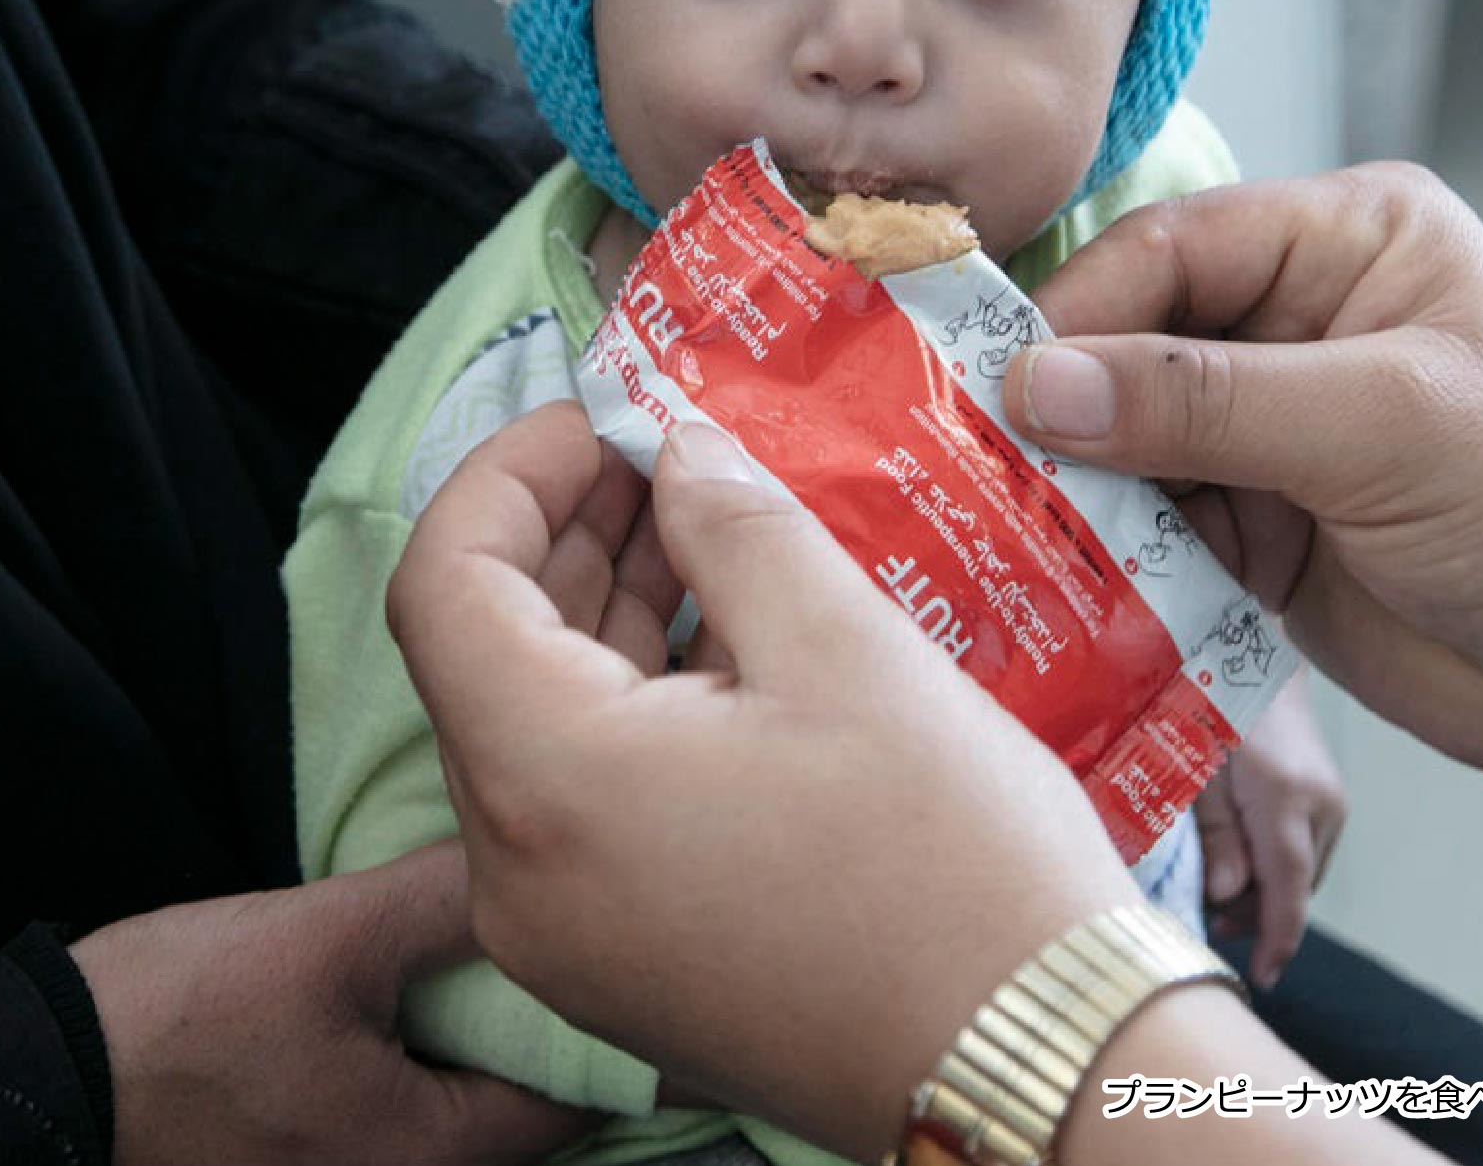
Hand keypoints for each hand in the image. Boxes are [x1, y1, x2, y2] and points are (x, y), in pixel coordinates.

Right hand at [70, 844, 592, 1165]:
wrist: (40, 1078)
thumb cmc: (182, 1018)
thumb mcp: (326, 937)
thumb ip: (441, 904)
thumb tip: (531, 859)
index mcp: (433, 1157)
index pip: (577, 1098)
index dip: (613, 1020)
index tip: (642, 951)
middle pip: (525, 1112)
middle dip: (550, 1029)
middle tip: (582, 932)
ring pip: (464, 1111)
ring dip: (486, 1041)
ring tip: (504, 951)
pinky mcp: (310, 1157)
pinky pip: (408, 1112)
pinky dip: (432, 1059)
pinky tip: (426, 989)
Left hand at [388, 404, 1139, 1162]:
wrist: (1036, 1068)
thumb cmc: (953, 862)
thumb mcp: (848, 649)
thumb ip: (735, 524)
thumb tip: (678, 452)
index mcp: (548, 783)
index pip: (445, 582)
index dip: (511, 473)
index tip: (606, 414)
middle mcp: (518, 878)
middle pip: (482, 657)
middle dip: (568, 535)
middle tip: (668, 454)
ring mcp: (566, 939)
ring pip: (537, 733)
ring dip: (605, 617)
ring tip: (714, 532)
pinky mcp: (624, 970)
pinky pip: (586, 810)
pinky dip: (636, 711)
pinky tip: (737, 648)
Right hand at [1004, 164, 1482, 805]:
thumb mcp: (1387, 429)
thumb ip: (1207, 400)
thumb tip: (1036, 382)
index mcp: (1349, 240)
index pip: (1171, 248)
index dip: (1077, 314)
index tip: (994, 391)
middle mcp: (1304, 319)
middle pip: (1131, 340)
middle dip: (1062, 408)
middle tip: (969, 470)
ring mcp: (1280, 431)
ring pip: (1128, 439)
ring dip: (1077, 491)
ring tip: (1000, 537)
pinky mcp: (1265, 531)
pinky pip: (1154, 526)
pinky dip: (1111, 557)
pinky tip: (1062, 588)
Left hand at [1196, 676, 1344, 986]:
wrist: (1253, 658)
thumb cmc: (1208, 705)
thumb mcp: (1196, 770)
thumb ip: (1214, 836)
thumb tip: (1226, 899)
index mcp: (1286, 797)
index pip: (1290, 887)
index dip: (1277, 939)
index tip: (1265, 978)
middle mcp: (1323, 805)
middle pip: (1297, 888)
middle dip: (1257, 917)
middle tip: (1206, 921)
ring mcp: (1334, 802)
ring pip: (1304, 874)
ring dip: (1266, 894)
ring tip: (1216, 895)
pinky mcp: (1331, 799)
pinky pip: (1306, 853)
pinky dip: (1277, 870)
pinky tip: (1242, 865)